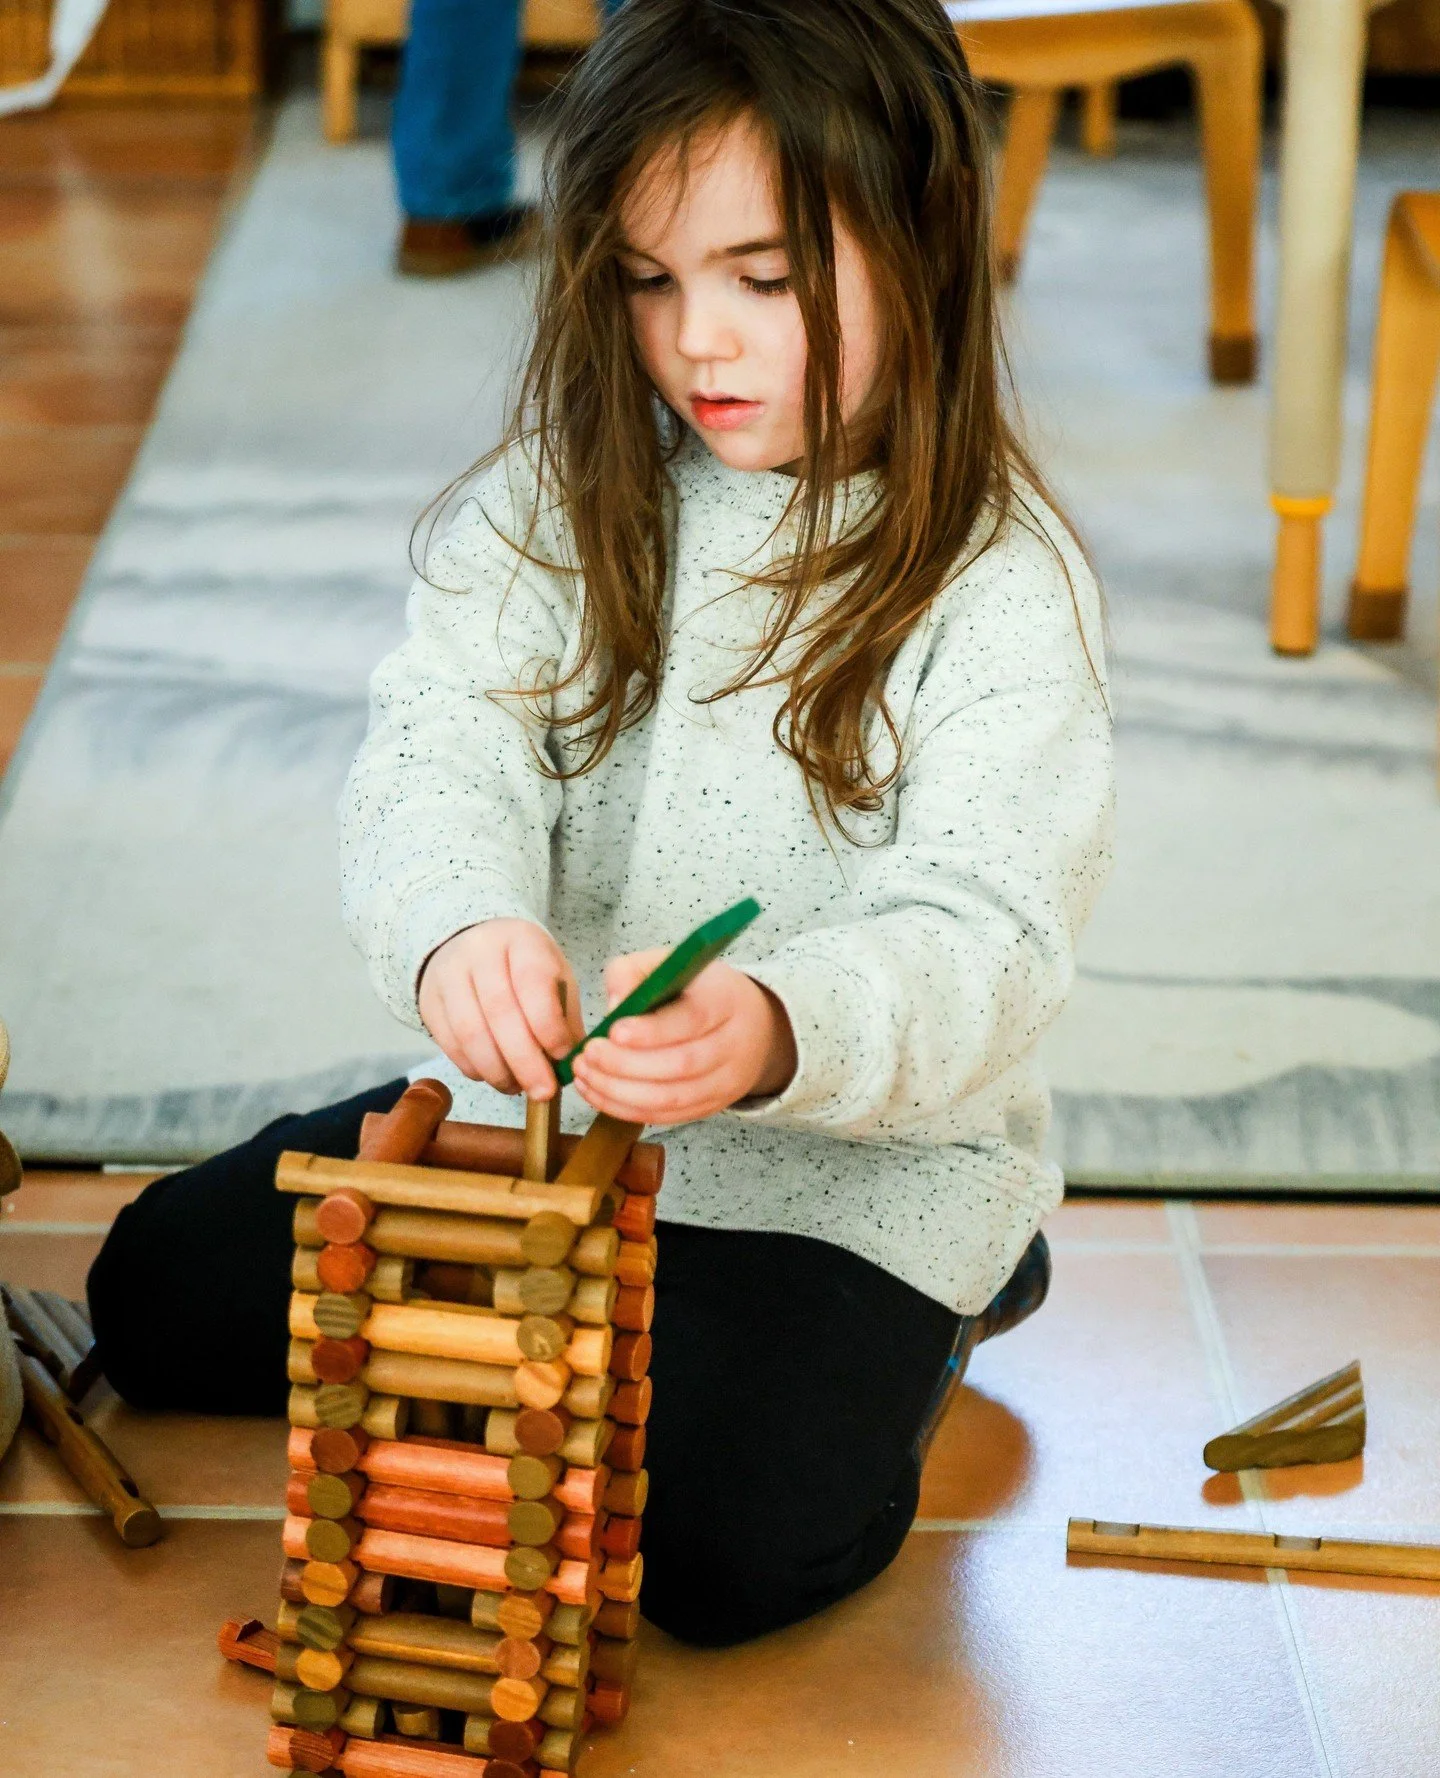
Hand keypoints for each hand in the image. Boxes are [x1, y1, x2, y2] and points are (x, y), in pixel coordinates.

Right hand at [417, 919, 583, 1097]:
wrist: (471, 945)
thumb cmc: (523, 967)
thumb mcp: (554, 976)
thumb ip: (564, 1016)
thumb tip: (571, 1064)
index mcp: (521, 940)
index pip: (532, 982)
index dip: (548, 1025)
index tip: (563, 1055)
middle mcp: (479, 951)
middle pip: (500, 1011)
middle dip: (525, 1060)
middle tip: (543, 1091)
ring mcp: (448, 975)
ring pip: (470, 1032)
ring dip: (497, 1070)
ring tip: (518, 1087)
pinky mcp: (429, 1001)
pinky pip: (450, 1043)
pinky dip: (474, 1068)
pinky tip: (494, 1076)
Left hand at [571, 949, 796, 1126]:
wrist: (752, 1026)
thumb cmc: (698, 991)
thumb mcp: (670, 964)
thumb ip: (633, 972)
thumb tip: (613, 1006)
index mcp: (724, 1001)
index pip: (691, 1020)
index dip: (651, 1031)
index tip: (613, 1031)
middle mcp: (733, 1045)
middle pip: (681, 1064)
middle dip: (626, 1065)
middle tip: (588, 1054)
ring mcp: (726, 1082)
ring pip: (671, 1098)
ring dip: (620, 1092)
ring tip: (585, 1075)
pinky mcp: (712, 1106)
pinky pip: (666, 1117)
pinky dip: (627, 1109)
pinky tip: (597, 1093)